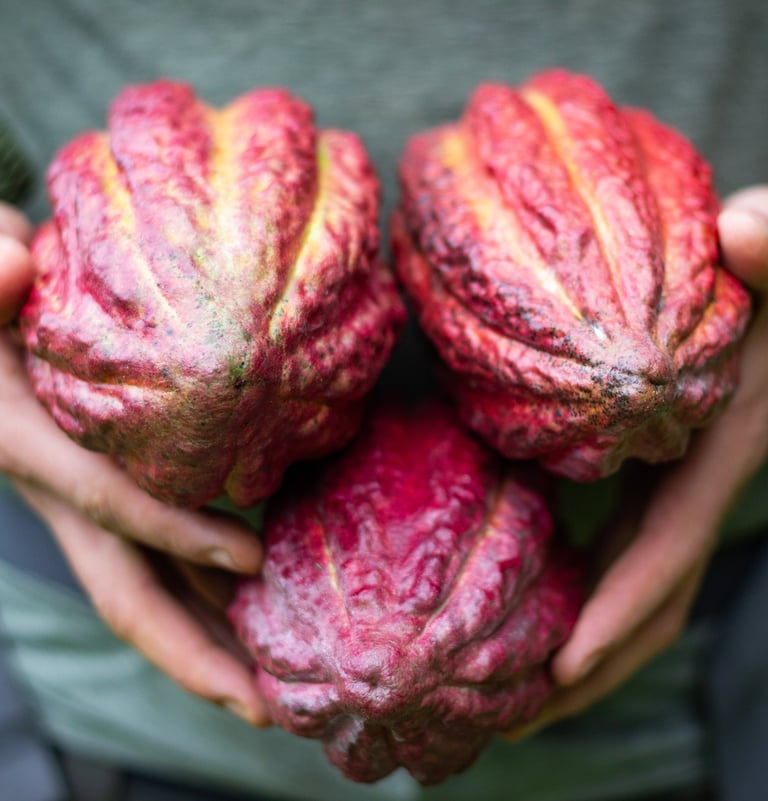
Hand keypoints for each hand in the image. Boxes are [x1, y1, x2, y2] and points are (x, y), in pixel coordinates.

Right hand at [0, 202, 267, 724]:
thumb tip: (12, 264)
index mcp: (27, 446)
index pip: (110, 500)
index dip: (176, 532)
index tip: (252, 559)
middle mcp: (62, 494)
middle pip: (128, 591)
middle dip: (191, 654)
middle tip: (263, 705)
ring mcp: (91, 504)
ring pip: (153, 586)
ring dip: (209, 637)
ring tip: (271, 681)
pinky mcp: (112, 496)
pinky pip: (162, 556)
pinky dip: (207, 587)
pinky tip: (252, 605)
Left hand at [508, 186, 767, 737]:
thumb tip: (751, 226)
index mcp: (718, 454)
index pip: (668, 550)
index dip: (621, 609)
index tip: (562, 670)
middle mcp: (695, 485)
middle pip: (645, 601)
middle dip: (587, 668)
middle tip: (505, 723)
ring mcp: (673, 487)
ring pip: (628, 585)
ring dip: (576, 644)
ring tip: (500, 696)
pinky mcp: (650, 475)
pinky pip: (615, 550)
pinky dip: (579, 590)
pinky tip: (526, 605)